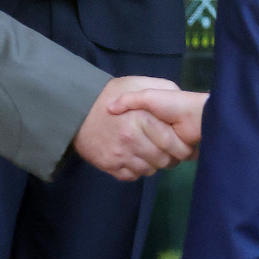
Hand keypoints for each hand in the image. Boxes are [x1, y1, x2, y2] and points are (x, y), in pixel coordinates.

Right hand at [73, 75, 194, 180]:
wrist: (75, 106)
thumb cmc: (111, 93)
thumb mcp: (138, 83)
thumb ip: (163, 89)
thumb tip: (182, 101)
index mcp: (141, 120)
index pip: (172, 144)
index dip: (183, 147)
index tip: (184, 144)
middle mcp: (130, 140)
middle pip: (164, 161)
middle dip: (171, 157)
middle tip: (170, 150)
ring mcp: (119, 155)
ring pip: (150, 170)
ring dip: (154, 164)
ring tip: (151, 151)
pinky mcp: (109, 165)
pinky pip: (133, 176)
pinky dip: (137, 169)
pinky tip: (136, 156)